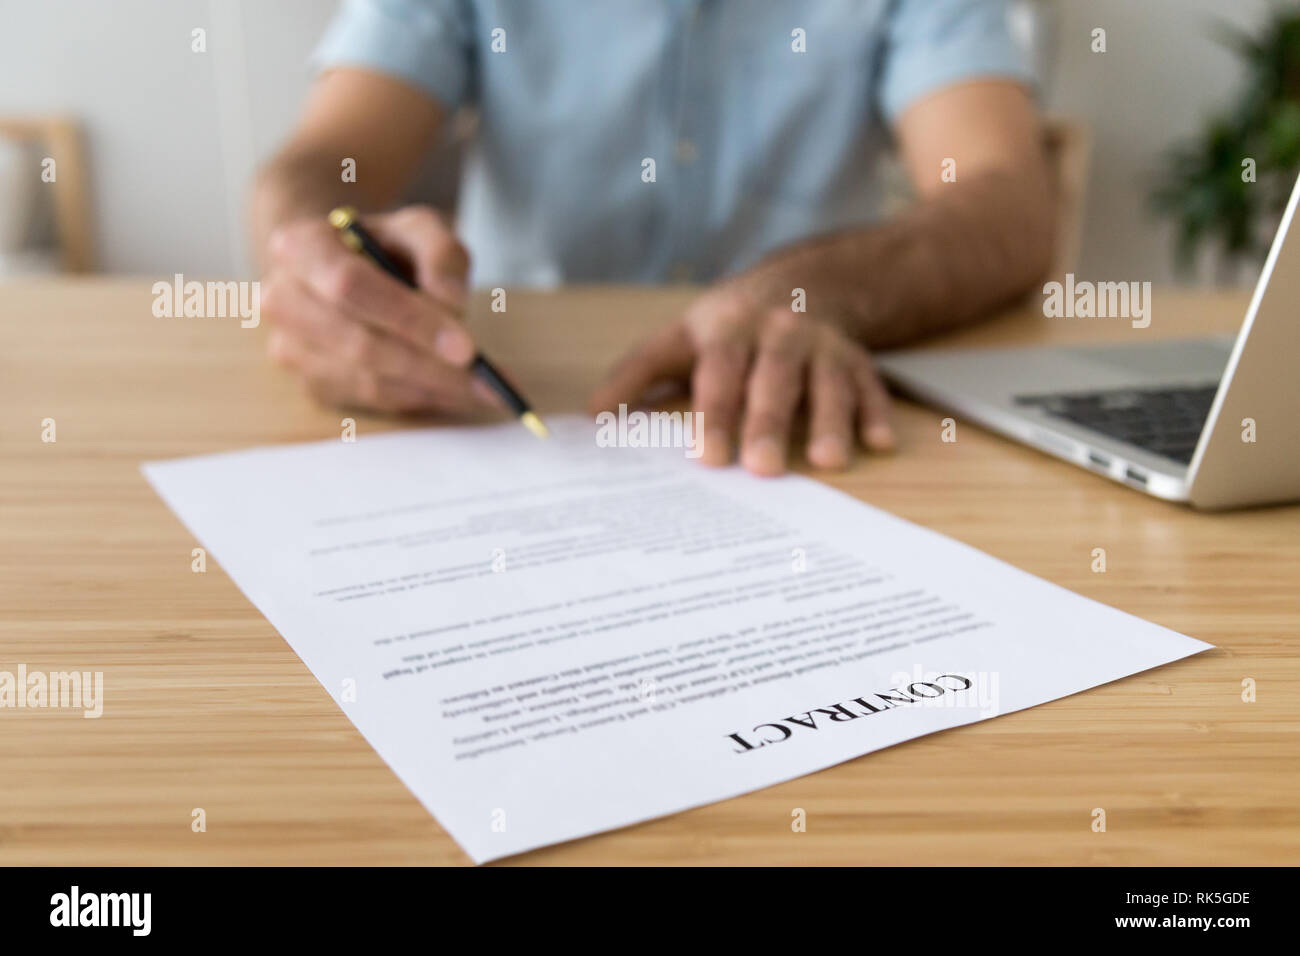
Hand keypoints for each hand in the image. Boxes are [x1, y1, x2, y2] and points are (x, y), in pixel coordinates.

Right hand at [262, 205, 494, 413]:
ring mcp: (291, 347)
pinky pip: (369, 399)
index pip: (351, 286)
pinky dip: (417, 398)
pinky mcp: (310, 382)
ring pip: (366, 380)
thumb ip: (441, 253)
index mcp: (300, 246)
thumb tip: (450, 303)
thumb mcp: (419, 229)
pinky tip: (452, 391)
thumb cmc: (383, 246)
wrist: (341, 266)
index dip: (409, 319)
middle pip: (359, 343)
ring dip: (430, 389)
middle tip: (484, 379)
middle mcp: (283, 299)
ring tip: (482, 388)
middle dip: (428, 365)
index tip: (466, 347)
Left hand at [588, 281, 894, 475]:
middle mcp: (777, 334)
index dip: (713, 414)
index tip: (708, 456)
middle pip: (772, 380)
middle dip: (767, 423)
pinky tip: (878, 443)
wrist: (802, 283)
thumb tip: (593, 414)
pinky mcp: (858, 361)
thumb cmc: (728, 327)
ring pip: (826, 382)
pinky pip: (870, 386)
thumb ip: (637, 375)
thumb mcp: (680, 339)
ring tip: (826, 462)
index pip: (718, 373)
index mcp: (728, 331)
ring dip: (829, 420)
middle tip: (761, 468)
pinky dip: (876, 413)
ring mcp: (821, 346)